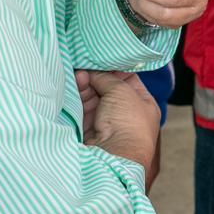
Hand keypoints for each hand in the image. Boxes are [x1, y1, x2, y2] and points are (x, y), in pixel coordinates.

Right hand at [77, 70, 161, 190]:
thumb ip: (107, 77)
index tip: (98, 57)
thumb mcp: (121, 91)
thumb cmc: (127, 122)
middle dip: (95, 76)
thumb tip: (91, 72)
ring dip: (84, 86)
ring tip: (77, 76)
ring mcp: (106, 122)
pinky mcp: (89, 130)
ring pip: (92, 97)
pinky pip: (81, 109)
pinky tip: (70, 86)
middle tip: (83, 66)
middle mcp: (125, 113)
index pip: (127, 79)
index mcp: (143, 103)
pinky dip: (76, 99)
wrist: (113, 157)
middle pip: (107, 87)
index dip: (113, 68)